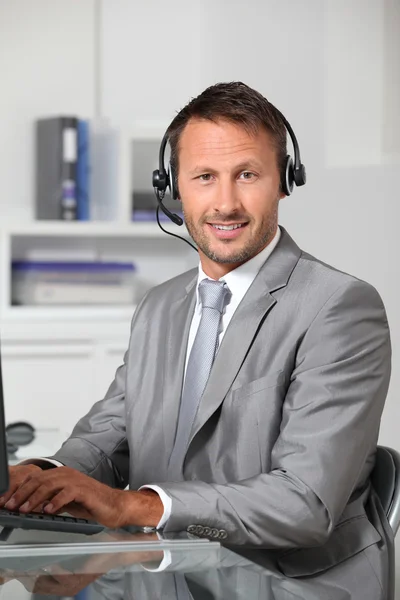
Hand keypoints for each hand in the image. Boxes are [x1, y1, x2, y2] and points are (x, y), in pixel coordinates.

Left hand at [1, 466, 162, 527]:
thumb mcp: (65, 502)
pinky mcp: (85, 489)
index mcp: (61, 475)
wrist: (114, 506)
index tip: (8, 500)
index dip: (20, 488)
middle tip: (11, 505)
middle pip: (39, 479)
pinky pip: (67, 493)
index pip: (35, 478)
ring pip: (49, 485)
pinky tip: (47, 510)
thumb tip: (29, 505)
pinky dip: (55, 501)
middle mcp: (67, 474)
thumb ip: (49, 500)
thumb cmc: (91, 503)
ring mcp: (76, 480)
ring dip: (35, 497)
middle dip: (22, 493)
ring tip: (25, 509)